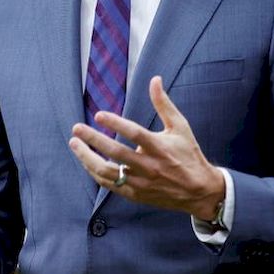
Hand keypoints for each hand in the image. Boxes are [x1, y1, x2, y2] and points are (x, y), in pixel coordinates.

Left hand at [69, 75, 224, 220]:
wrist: (199, 191)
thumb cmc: (188, 154)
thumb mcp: (180, 126)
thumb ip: (163, 104)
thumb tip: (154, 79)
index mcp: (160, 147)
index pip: (135, 134)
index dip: (116, 123)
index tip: (99, 114)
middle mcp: (149, 166)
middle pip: (116, 153)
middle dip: (93, 140)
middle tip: (76, 129)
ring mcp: (141, 183)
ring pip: (108, 173)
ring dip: (88, 159)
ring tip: (75, 144)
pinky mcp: (136, 195)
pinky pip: (110, 185)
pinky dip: (95, 173)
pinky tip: (86, 162)